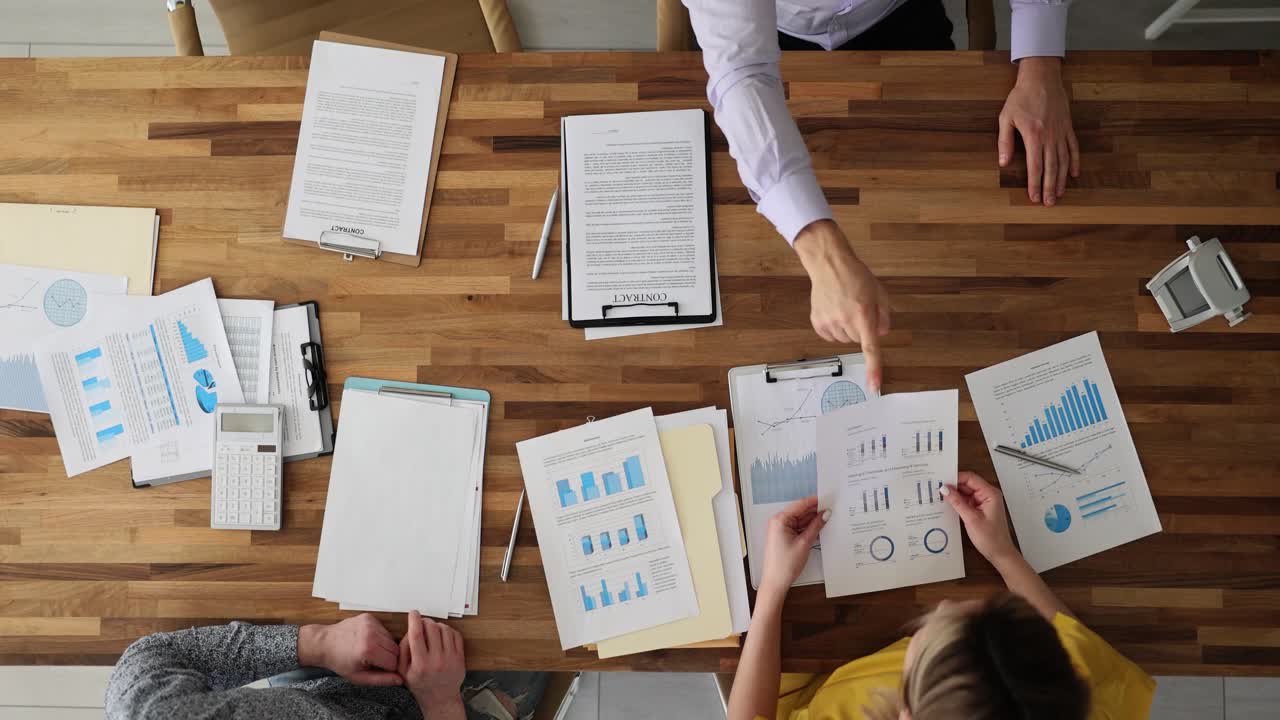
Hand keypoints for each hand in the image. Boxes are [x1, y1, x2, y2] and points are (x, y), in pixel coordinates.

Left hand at [297, 614, 401, 686]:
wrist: (324, 643)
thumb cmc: (339, 661)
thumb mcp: (358, 677)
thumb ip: (381, 680)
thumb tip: (400, 680)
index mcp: (368, 651)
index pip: (394, 662)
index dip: (388, 668)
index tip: (379, 669)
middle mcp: (371, 634)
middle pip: (396, 649)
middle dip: (388, 657)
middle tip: (375, 661)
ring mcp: (370, 623)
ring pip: (392, 638)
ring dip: (385, 646)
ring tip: (371, 651)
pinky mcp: (369, 617)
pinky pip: (385, 629)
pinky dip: (380, 637)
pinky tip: (368, 641)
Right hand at [399, 610, 465, 709]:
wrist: (440, 697)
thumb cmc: (421, 684)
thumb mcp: (404, 671)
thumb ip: (403, 650)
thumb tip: (409, 630)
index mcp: (421, 664)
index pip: (417, 635)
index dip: (414, 620)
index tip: (413, 614)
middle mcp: (437, 660)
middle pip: (432, 628)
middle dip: (425, 621)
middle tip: (422, 624)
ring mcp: (451, 658)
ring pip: (445, 629)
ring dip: (436, 625)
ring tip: (432, 632)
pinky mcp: (460, 657)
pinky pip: (456, 634)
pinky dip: (448, 630)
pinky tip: (442, 636)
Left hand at [759, 496, 828, 599]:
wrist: (775, 582)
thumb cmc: (786, 564)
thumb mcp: (804, 543)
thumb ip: (816, 526)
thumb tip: (826, 514)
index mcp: (780, 519)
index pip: (800, 505)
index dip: (815, 501)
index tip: (828, 497)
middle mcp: (778, 521)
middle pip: (800, 511)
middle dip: (815, 510)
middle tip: (832, 508)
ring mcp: (780, 529)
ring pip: (800, 519)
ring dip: (812, 519)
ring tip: (829, 516)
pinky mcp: (783, 536)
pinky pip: (798, 527)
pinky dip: (808, 527)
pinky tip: (819, 526)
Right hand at [794, 220, 889, 391]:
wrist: (829, 264)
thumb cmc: (856, 276)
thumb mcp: (879, 292)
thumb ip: (883, 316)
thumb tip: (880, 334)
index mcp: (863, 314)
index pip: (870, 348)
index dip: (873, 368)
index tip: (874, 386)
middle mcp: (844, 320)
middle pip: (858, 341)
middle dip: (861, 329)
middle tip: (857, 310)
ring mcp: (828, 322)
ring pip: (844, 340)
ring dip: (847, 329)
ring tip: (844, 308)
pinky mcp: (817, 322)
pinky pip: (830, 336)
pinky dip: (834, 328)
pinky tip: (834, 311)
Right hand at [941, 471, 1017, 564]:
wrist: (1000, 554)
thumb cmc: (990, 538)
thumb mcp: (971, 519)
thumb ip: (957, 502)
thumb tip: (945, 489)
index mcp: (990, 493)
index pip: (970, 478)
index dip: (955, 478)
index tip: (941, 481)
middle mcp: (988, 495)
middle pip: (967, 484)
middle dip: (953, 486)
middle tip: (936, 488)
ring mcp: (984, 502)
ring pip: (966, 492)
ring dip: (954, 494)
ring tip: (939, 496)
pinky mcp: (980, 509)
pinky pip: (967, 501)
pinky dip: (958, 502)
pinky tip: (947, 504)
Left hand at [999, 56, 1078, 206]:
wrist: (1042, 77)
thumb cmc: (1020, 97)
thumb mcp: (1006, 118)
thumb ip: (1004, 142)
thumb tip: (1003, 163)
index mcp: (1033, 136)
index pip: (1035, 166)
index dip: (1034, 184)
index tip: (1033, 198)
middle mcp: (1050, 137)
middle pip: (1051, 168)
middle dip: (1049, 188)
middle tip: (1049, 204)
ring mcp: (1061, 132)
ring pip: (1064, 160)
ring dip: (1061, 179)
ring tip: (1059, 194)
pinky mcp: (1068, 126)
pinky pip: (1073, 147)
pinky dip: (1075, 162)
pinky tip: (1074, 174)